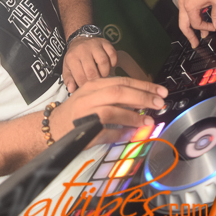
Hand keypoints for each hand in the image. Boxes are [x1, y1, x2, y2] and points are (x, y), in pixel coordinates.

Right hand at [51, 76, 167, 144]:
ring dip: (133, 116)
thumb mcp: (94, 96)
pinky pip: (107, 131)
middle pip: (119, 92)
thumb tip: (143, 99)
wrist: (55, 126)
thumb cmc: (78, 111)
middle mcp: (89, 95)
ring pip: (113, 110)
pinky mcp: (84, 130)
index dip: (143, 85)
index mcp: (94, 84)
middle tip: (159, 103)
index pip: (122, 81)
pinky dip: (121, 133)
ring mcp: (86, 113)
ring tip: (149, 121)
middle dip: (142, 97)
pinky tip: (132, 135)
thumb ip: (115, 96)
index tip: (161, 91)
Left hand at [62, 37, 116, 92]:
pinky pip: (112, 54)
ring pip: (103, 62)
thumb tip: (72, 90)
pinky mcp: (105, 42)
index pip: (81, 77)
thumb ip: (68, 80)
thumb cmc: (74, 58)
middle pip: (92, 71)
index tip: (88, 87)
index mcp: (72, 57)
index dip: (86, 86)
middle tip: (97, 83)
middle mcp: (83, 49)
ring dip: (105, 72)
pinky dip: (113, 62)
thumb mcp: (67, 68)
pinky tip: (109, 65)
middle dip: (96, 80)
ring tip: (103, 75)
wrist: (79, 40)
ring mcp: (94, 44)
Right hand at [178, 0, 215, 47]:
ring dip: (192, 25)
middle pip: (183, 24)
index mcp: (189, 6)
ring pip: (184, 17)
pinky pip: (186, 9)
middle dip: (189, 35)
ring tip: (200, 33)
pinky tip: (199, 17)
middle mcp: (183, 3)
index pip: (196, 24)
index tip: (215, 27)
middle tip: (195, 44)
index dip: (207, 28)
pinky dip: (192, 16)